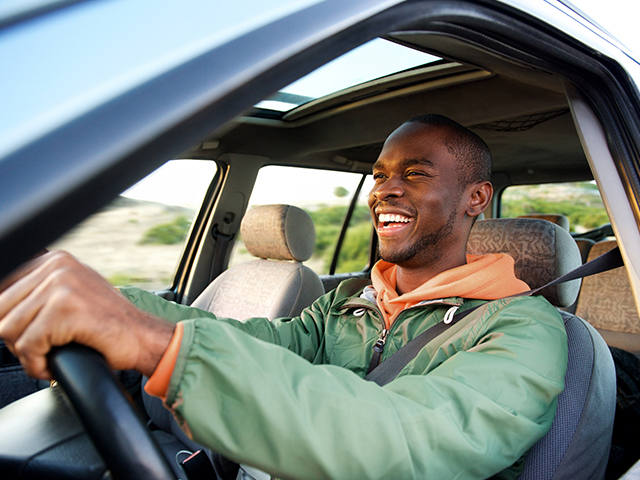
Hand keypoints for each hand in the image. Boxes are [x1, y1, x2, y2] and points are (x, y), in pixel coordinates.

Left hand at [0, 251, 174, 378]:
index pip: (3, 288)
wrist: (142, 337)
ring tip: (46, 358)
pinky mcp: (65, 310)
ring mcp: (61, 286)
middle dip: (16, 338)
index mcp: (55, 259)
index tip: (23, 334)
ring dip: (26, 354)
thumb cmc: (108, 323)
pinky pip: (27, 346)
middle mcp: (57, 266)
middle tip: (39, 350)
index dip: (8, 318)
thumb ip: (40, 291)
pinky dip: (36, 364)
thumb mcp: (72, 294)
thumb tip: (3, 305)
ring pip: (8, 330)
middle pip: (1, 310)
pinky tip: (51, 365)